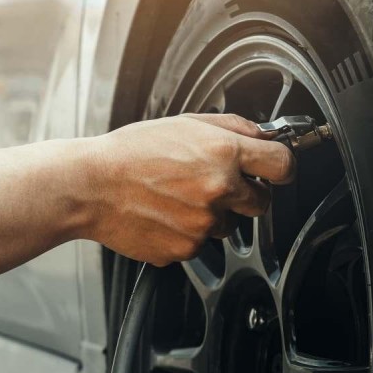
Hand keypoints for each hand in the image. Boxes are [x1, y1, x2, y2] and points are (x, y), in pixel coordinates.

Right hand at [85, 114, 294, 265]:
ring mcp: (203, 224)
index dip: (282, 167)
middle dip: (246, 193)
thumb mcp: (185, 124)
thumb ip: (232, 127)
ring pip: (228, 224)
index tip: (277, 170)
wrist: (91, 186)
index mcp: (223, 153)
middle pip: (262, 202)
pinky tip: (165, 213)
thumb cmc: (131, 152)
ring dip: (213, 213)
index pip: (282, 165)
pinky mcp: (187, 249)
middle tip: (215, 183)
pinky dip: (188, 231)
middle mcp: (218, 190)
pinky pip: (201, 242)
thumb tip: (264, 136)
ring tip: (177, 196)